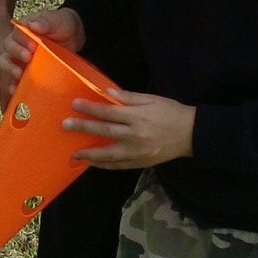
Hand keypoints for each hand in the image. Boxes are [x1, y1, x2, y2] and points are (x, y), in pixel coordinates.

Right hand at [0, 8, 84, 106]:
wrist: (73, 35)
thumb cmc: (61, 24)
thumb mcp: (56, 20)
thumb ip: (45, 21)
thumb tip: (33, 25)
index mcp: (22, 31)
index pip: (15, 36)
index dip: (20, 43)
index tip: (33, 47)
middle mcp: (17, 45)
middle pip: (6, 52)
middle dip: (13, 61)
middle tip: (26, 64)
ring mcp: (19, 59)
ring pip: (6, 66)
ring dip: (9, 74)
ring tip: (17, 82)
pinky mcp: (26, 71)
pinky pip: (15, 79)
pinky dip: (14, 87)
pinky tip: (17, 94)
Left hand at [64, 91, 195, 167]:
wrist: (191, 134)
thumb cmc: (171, 112)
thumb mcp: (152, 99)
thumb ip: (129, 97)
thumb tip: (107, 92)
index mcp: (138, 117)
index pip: (109, 112)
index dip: (91, 108)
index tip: (75, 105)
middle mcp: (135, 135)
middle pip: (105, 131)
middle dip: (84, 127)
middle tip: (66, 125)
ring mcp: (137, 152)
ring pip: (109, 154)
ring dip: (90, 153)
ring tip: (75, 153)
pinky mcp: (141, 162)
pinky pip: (119, 166)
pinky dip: (105, 165)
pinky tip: (93, 163)